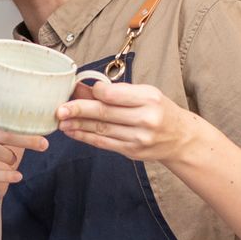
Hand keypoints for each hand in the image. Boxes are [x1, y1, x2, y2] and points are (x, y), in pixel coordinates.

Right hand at [0, 117, 48, 198]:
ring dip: (8, 155)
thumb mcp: (6, 141)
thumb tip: (45, 122)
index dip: (12, 113)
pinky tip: (17, 176)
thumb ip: (18, 130)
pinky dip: (5, 175)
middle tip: (43, 144)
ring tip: (14, 161)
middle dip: (23, 138)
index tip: (32, 116)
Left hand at [56, 79, 199, 163]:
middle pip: (105, 114)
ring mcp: (138, 138)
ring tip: (61, 120)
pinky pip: (104, 143)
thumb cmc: (160, 110)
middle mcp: (145, 119)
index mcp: (149, 99)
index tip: (79, 89)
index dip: (95, 92)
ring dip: (78, 125)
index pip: (115, 95)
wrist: (181, 138)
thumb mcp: (146, 94)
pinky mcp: (132, 152)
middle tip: (60, 109)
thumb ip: (117, 91)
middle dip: (79, 111)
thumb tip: (84, 87)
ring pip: (101, 130)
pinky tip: (73, 132)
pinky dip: (86, 137)